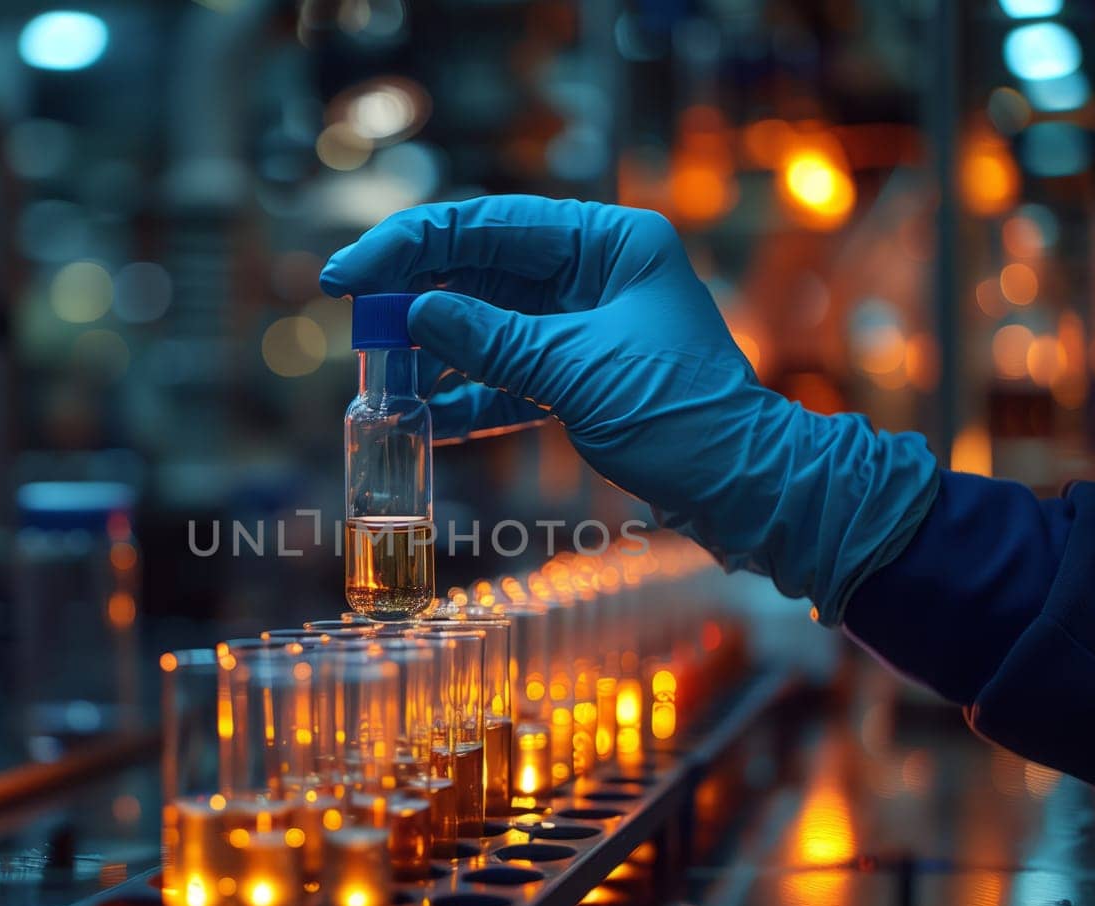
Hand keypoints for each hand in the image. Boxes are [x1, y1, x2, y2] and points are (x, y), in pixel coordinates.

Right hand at [321, 195, 938, 622]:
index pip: (490, 225)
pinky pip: (510, 374)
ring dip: (437, 355)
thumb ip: (490, 340)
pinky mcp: (583, 375)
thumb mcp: (574, 373)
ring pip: (490, 325)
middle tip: (356, 327)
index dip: (410, 246)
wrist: (746, 491)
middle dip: (417, 302)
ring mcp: (589, 324)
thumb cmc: (681, 419)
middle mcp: (597, 272)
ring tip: (383, 380)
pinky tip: (428, 420)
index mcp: (609, 243)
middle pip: (483, 271)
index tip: (348, 274)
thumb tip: (414, 313)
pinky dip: (471, 396)